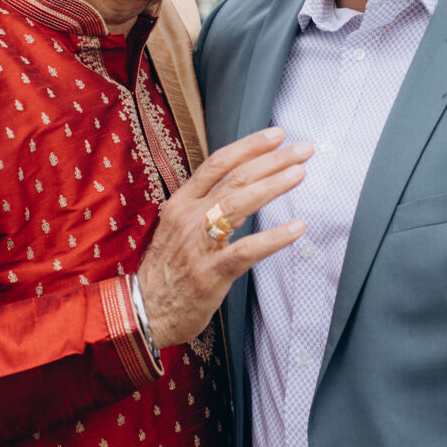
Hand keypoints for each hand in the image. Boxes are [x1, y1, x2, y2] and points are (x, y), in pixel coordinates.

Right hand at [136, 127, 309, 347]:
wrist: (143, 312)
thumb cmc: (168, 270)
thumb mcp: (178, 228)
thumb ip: (205, 206)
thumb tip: (242, 186)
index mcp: (181, 203)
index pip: (218, 163)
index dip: (249, 146)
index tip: (277, 134)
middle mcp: (188, 217)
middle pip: (234, 178)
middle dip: (271, 160)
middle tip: (303, 149)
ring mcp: (198, 244)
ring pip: (238, 205)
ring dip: (273, 186)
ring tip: (300, 174)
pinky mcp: (210, 273)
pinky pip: (246, 250)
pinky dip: (273, 237)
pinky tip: (296, 228)